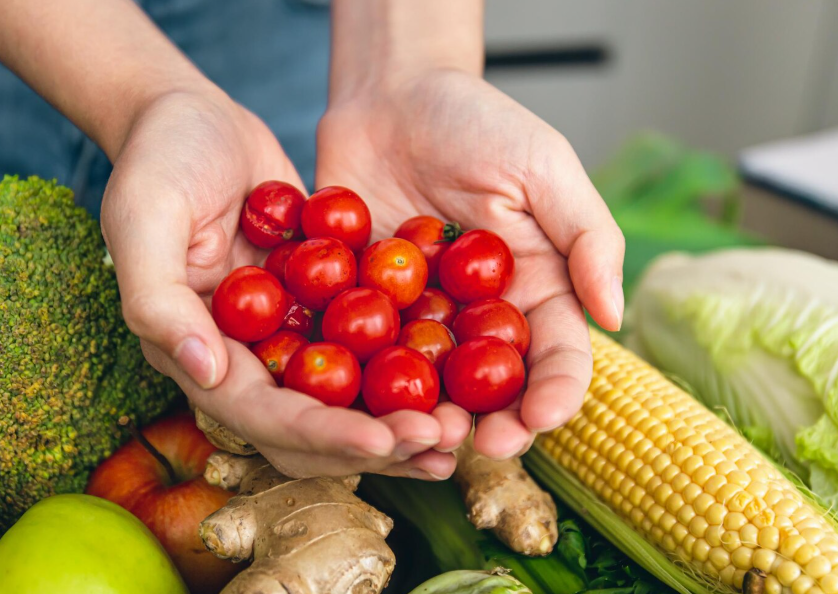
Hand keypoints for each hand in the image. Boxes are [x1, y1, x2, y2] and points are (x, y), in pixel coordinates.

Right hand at [101, 89, 468, 478]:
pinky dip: (409, 363)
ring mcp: (289, 334)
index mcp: (200, 353)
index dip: (320, 435)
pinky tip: (458, 373)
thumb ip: (159, 299)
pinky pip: (369, 344)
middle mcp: (246, 358)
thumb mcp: (144, 217)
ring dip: (401, 419)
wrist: (195, 120)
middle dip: (375, 442)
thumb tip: (207, 371)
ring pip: (349, 397)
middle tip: (439, 442)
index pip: (262, 415)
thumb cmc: (159, 160)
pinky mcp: (323, 305)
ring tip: (459, 430)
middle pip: (314, 425)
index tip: (381, 442)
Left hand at [317, 70, 624, 458]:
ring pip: (430, 381)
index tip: (541, 418)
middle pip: (494, 384)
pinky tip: (359, 401)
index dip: (556, 392)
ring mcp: (421, 314)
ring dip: (429, 414)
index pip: (557, 354)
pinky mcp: (366, 304)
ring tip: (424, 434)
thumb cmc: (478, 120)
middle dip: (493, 422)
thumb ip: (587, 236)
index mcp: (535, 287)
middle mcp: (481, 313)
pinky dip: (364, 377)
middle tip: (479, 444)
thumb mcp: (545, 166)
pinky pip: (366, 348)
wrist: (393, 95)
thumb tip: (615, 315)